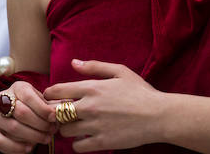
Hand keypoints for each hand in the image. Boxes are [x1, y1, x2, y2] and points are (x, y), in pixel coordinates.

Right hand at [0, 81, 55, 153]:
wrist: (17, 121)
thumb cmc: (34, 110)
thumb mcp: (43, 104)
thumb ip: (52, 106)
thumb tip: (64, 106)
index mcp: (17, 88)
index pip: (28, 96)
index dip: (42, 108)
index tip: (54, 118)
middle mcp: (2, 98)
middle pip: (21, 112)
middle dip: (40, 124)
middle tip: (51, 131)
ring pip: (13, 127)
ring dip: (33, 136)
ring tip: (45, 139)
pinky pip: (1, 141)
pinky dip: (17, 147)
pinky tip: (30, 147)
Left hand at [43, 59, 165, 151]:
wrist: (159, 116)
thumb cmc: (140, 92)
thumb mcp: (119, 72)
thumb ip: (94, 66)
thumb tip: (73, 63)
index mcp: (92, 87)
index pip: (57, 91)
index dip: (50, 95)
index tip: (52, 98)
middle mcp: (89, 106)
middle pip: (56, 112)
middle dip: (57, 113)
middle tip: (63, 114)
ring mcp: (95, 126)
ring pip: (65, 130)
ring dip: (67, 129)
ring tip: (76, 126)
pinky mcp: (102, 142)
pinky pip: (77, 146)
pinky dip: (78, 144)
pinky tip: (85, 138)